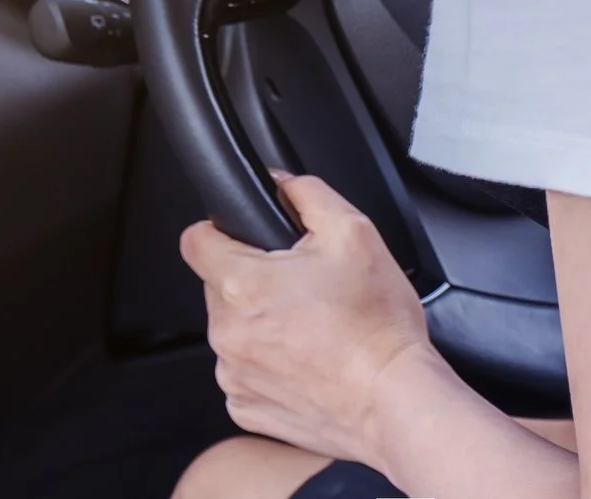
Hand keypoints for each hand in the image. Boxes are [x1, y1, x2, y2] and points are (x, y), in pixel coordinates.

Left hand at [180, 173, 442, 466]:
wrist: (394, 402)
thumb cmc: (377, 329)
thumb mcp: (354, 233)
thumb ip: (308, 194)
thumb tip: (282, 183)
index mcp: (241, 284)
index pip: (195, 240)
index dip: (220, 230)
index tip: (243, 239)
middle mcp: (227, 332)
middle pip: (219, 287)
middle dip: (254, 281)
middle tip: (303, 288)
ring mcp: (234, 375)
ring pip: (234, 331)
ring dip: (261, 325)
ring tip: (312, 329)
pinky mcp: (248, 408)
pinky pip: (246, 373)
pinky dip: (270, 366)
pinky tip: (308, 363)